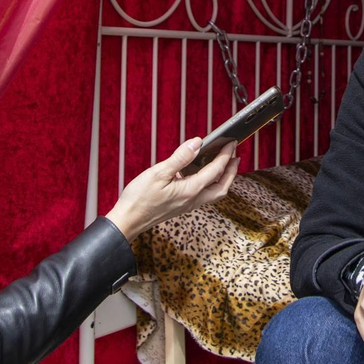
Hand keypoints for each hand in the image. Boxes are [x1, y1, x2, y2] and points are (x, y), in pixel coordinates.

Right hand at [106, 137, 238, 239]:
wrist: (128, 221)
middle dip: (231, 171)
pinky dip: (208, 183)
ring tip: (223, 163)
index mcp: (190, 190)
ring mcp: (188, 205)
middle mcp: (193, 200)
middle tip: (235, 156)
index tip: (231, 142)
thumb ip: (180, 157)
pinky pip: (202, 194)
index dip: (225, 155)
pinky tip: (199, 173)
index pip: (215, 170)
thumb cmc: (139, 198)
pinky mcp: (181, 206)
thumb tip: (197, 142)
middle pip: (222, 187)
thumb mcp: (158, 173)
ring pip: (213, 193)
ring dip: (222, 178)